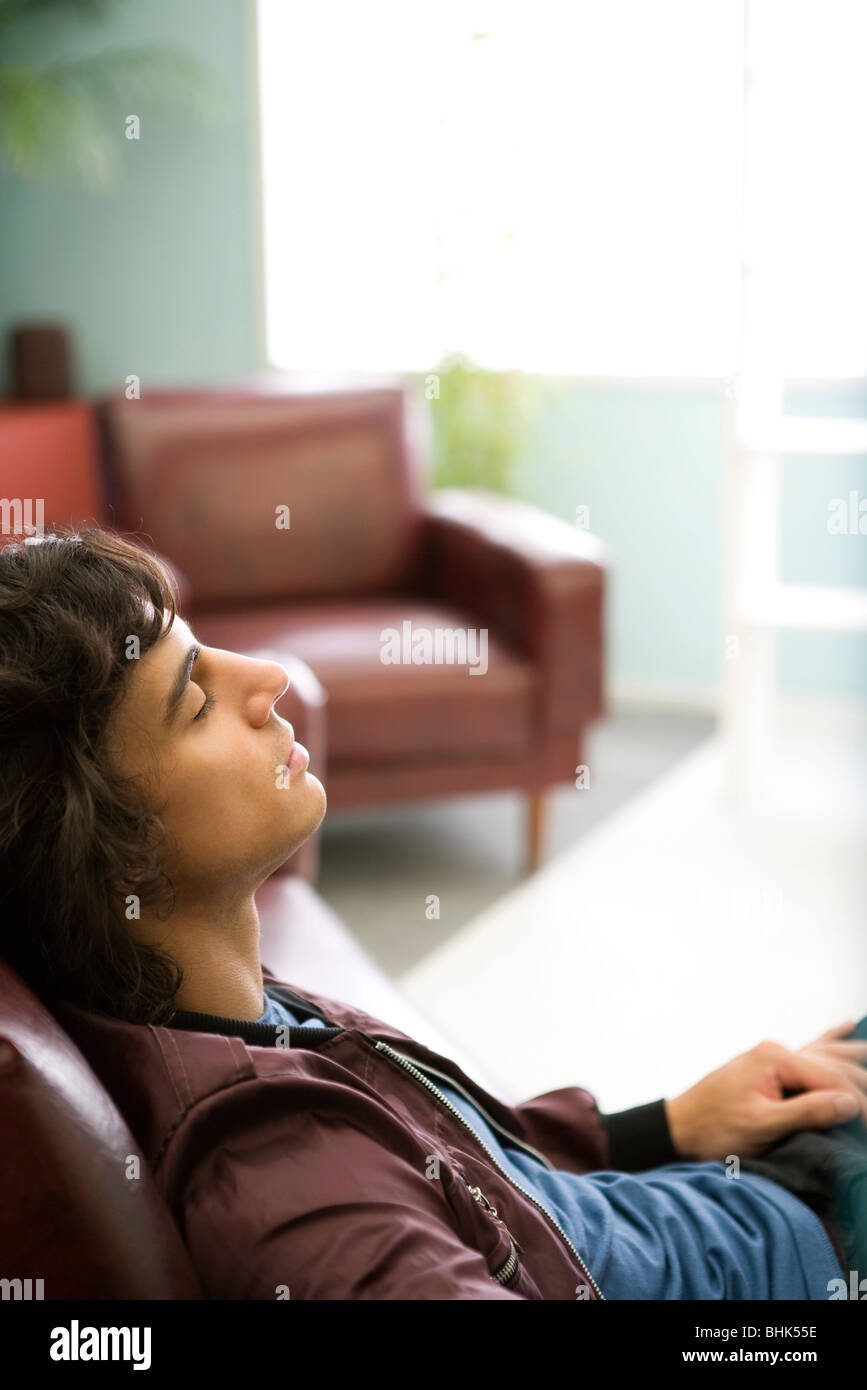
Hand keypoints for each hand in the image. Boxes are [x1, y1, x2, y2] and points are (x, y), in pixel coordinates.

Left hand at [664, 1025, 866, 1162]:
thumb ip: (806, 1111)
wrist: (679, 1128)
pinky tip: (848, 1026)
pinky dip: (831, 1042)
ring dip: (854, 1062)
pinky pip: (809, 1052)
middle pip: (834, 1065)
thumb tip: (850, 1103)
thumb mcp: (762, 1125)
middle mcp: (776, 1051)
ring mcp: (772, 1057)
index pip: (832, 1079)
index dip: (858, 1105)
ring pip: (826, 1055)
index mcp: (775, 1058)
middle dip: (861, 1089)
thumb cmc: (714, 1128)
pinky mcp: (769, 1067)